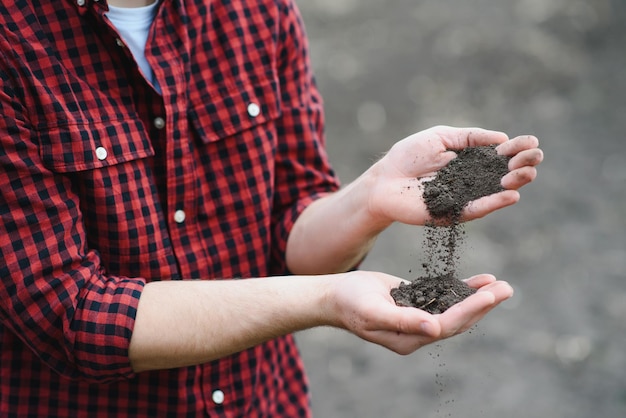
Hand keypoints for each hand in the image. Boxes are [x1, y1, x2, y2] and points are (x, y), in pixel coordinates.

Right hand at [328, 271, 512, 353]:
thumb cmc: (349, 302)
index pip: (446, 326)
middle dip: (483, 305)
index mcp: (408, 339)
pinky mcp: (416, 303)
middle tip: (507, 289)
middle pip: (458, 320)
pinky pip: (444, 298)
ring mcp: (418, 318)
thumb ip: (403, 321)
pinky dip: (462, 289)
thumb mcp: (372, 311)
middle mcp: (417, 332)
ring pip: (455, 309)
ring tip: (500, 284)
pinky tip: (480, 281)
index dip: (470, 310)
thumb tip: (434, 329)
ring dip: (478, 297)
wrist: (334, 295)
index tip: (491, 295)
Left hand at [365, 125, 543, 225]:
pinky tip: (511, 195)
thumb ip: (470, 138)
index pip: (501, 155)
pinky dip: (495, 202)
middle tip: (535, 156)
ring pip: (497, 192)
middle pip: (505, 174)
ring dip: (515, 182)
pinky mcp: (454, 213)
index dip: (517, 148)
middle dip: (523, 164)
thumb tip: (502, 140)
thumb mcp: (441, 137)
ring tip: (526, 173)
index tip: (531, 141)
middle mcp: (473, 180)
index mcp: (471, 160)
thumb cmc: (408, 156)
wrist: (384, 179)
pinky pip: (478, 209)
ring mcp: (466, 197)